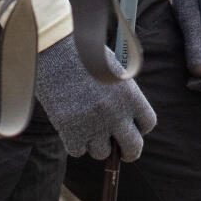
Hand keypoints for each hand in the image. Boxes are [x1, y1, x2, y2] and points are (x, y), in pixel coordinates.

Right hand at [33, 37, 156, 160]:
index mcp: (130, 95)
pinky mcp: (70, 130)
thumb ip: (123, 96)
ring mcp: (93, 123)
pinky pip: (77, 150)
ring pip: (102, 152)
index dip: (140, 127)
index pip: (148, 123)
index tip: (131, 127)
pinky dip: (73, 142)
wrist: (52, 48)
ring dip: (95, 143)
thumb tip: (126, 122)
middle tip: (119, 150)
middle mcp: (115, 112)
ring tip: (85, 125)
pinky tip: (69, 125)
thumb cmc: (82, 54)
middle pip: (134, 148)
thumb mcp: (111, 70)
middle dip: (128, 152)